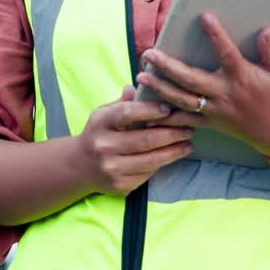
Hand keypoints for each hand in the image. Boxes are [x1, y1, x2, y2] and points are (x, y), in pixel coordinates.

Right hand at [74, 86, 195, 195]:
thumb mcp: (105, 113)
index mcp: (100, 123)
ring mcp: (111, 168)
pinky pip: (147, 174)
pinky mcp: (119, 185)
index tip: (169, 109)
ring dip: (174, 152)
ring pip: (151, 160)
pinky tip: (172, 156)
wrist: (80, 166)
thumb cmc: (99, 133)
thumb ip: (124, 101)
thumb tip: (142, 84)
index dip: (151, 110)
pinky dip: (162, 165)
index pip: (128, 113)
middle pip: (145, 139)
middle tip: (189, 128)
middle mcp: (103, 146)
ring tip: (188, 144)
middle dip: (172, 134)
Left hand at [136, 13, 269, 156]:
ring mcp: (215, 110)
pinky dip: (167, 117)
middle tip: (149, 53)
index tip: (204, 16)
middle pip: (191, 79)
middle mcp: (224, 94)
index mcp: (242, 78)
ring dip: (160, 88)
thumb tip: (264, 30)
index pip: (227, 53)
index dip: (216, 35)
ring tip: (142, 75)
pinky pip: (185, 121)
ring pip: (182, 100)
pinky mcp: (210, 123)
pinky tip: (148, 111)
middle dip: (168, 66)